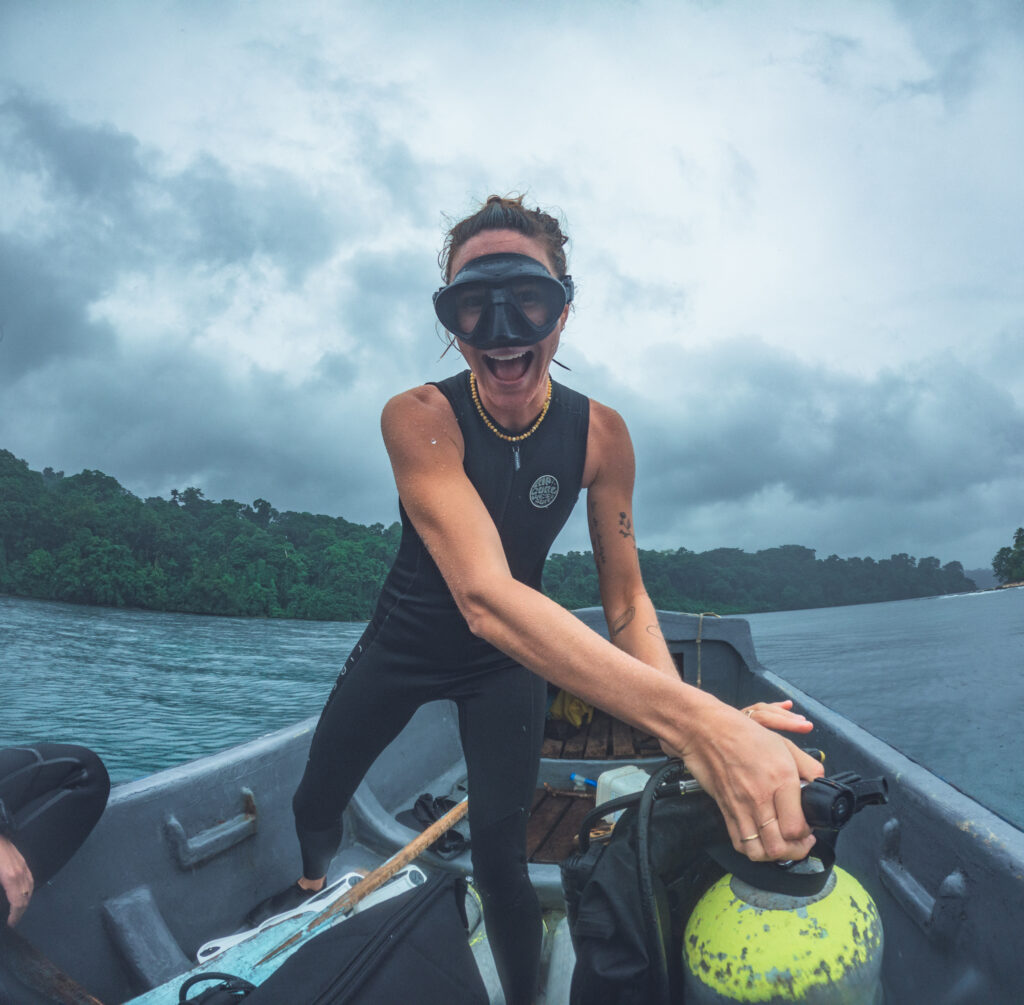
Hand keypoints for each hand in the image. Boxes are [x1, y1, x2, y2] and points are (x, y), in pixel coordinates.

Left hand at [0, 834, 33, 925]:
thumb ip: (0, 889)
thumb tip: (2, 901)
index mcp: (11, 877)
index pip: (18, 901)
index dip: (15, 915)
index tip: (10, 924)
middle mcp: (21, 872)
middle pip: (26, 895)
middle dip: (21, 910)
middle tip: (13, 921)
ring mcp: (23, 864)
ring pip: (30, 886)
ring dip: (25, 900)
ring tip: (18, 910)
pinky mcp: (21, 860)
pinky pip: (29, 877)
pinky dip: (28, 889)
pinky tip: (22, 892)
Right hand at [667, 702, 824, 862]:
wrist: (708, 731)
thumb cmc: (746, 734)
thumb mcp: (785, 743)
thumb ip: (809, 766)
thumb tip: (821, 785)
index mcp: (780, 779)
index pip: (797, 827)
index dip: (808, 833)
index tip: (810, 826)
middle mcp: (760, 798)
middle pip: (780, 847)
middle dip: (796, 850)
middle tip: (802, 840)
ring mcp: (741, 808)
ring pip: (760, 852)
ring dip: (775, 854)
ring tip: (783, 843)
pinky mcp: (726, 811)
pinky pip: (740, 844)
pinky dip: (755, 850)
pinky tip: (763, 839)